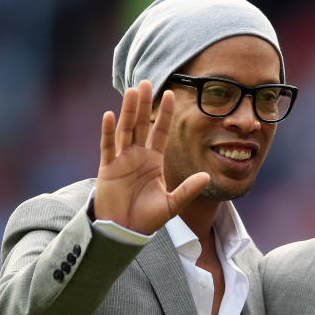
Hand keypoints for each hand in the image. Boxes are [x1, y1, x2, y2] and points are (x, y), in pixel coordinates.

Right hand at [94, 80, 209, 233]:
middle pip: (140, 124)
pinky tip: (109, 115)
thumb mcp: (172, 204)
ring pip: (124, 130)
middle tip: (146, 82)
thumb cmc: (147, 218)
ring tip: (132, 91)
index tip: (171, 94)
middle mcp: (137, 156)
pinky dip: (108, 131)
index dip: (165, 114)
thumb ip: (188, 189)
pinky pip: (108, 146)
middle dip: (143, 104)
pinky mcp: (107, 168)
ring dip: (127, 111)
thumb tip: (207, 176)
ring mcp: (121, 160)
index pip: (160, 132)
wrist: (125, 232)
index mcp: (153, 161)